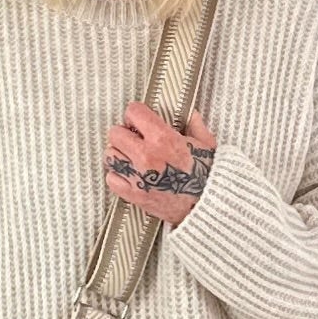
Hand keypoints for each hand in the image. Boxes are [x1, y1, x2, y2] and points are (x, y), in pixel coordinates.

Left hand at [103, 106, 216, 225]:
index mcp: (163, 139)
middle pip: (116, 133)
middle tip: (133, 139)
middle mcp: (146, 156)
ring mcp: (137, 176)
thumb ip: (193, 124)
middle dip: (124, 133)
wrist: (207, 206)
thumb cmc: (207, 176)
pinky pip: (111, 179)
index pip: (133, 112)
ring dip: (118, 154)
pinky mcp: (134, 195)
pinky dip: (117, 175)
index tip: (138, 120)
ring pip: (110, 155)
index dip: (135, 114)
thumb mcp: (206, 143)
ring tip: (129, 156)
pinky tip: (129, 174)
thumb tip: (187, 112)